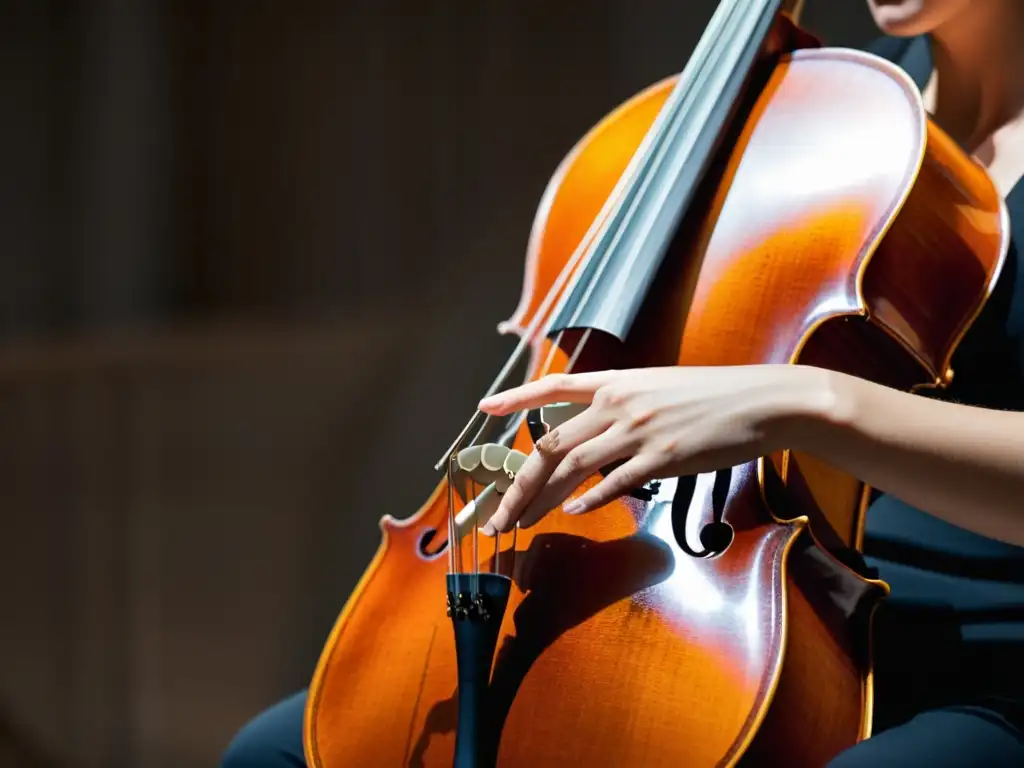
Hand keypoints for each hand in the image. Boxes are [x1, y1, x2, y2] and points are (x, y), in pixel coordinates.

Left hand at [476, 364, 833, 534]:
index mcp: (616, 382)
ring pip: (572, 469)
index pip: (553, 386)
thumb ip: (622, 406)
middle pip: (551, 446)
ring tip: (522, 523)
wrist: (761, 400)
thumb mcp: (658, 388)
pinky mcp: (662, 457)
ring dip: (541, 501)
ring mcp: (638, 431)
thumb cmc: (712, 396)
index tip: (485, 407)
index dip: (517, 397)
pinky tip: (575, 514)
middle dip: (518, 485)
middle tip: (498, 515)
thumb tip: (596, 434)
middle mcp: (619, 403)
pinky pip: (614, 484)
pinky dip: (590, 501)